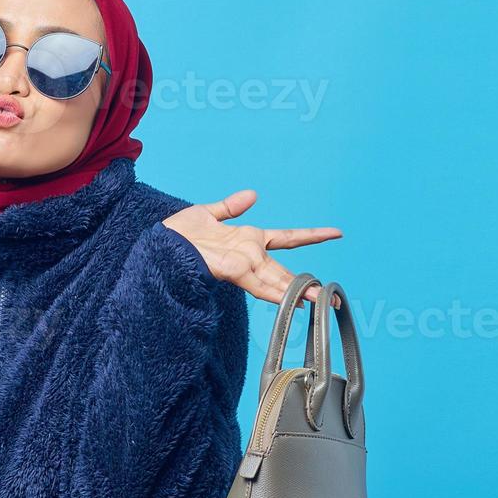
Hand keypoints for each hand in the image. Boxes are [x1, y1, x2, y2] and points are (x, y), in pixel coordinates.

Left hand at [162, 189, 341, 305]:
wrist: (160, 243)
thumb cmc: (178, 233)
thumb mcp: (208, 214)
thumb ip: (230, 206)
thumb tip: (252, 195)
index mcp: (248, 238)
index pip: (288, 236)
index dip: (312, 235)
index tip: (337, 232)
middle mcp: (250, 254)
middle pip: (286, 271)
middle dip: (309, 286)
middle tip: (333, 300)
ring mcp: (244, 264)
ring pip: (278, 281)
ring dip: (300, 293)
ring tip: (323, 302)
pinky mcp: (233, 270)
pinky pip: (259, 283)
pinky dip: (277, 292)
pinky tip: (293, 299)